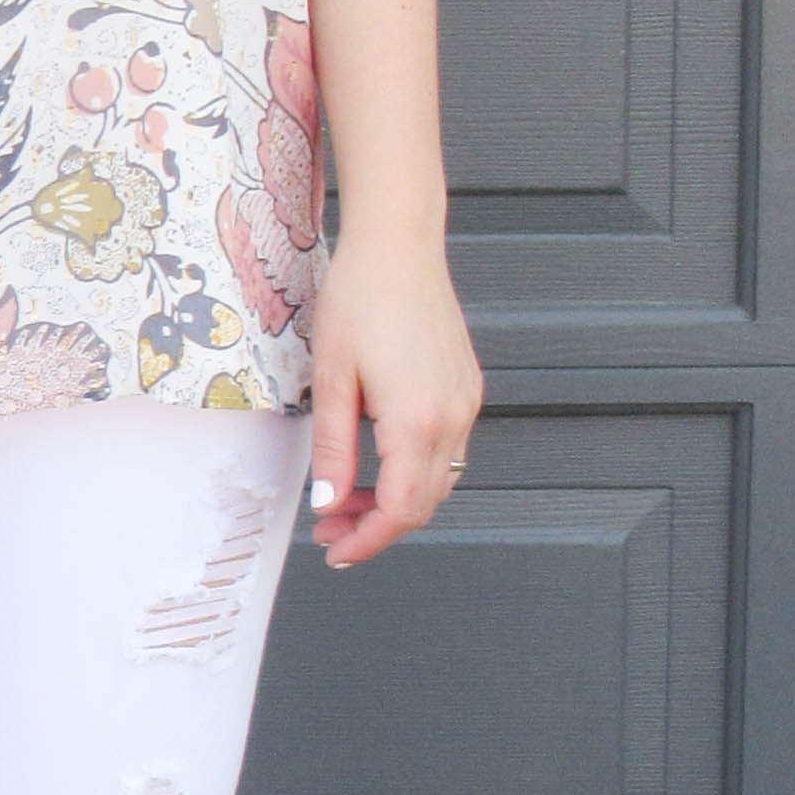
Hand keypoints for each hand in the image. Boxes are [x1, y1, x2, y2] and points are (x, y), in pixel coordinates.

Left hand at [304, 228, 483, 571]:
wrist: (399, 245)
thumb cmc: (361, 298)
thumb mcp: (331, 380)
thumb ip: (332, 450)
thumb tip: (328, 502)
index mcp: (417, 420)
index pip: (401, 511)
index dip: (368, 540)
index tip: (337, 549)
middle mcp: (452, 416)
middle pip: (424, 504)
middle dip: (376, 526)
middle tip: (330, 525)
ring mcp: (465, 402)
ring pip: (439, 480)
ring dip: (396, 499)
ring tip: (348, 495)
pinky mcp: (466, 388)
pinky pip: (447, 449)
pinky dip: (414, 470)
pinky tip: (378, 460)